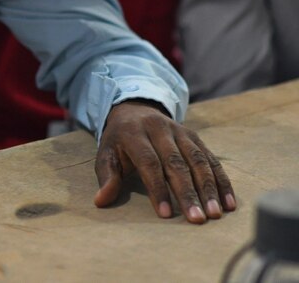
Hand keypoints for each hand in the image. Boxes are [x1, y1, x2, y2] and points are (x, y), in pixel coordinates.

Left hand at [94, 100, 235, 222]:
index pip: (149, 163)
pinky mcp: (195, 136)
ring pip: (198, 160)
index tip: (166, 214)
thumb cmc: (119, 140)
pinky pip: (211, 159)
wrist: (134, 109)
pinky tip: (228, 202)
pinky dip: (221, 181)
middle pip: (177, 163)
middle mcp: (159, 129)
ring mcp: (180, 131)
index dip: (158, 189)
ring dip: (209, 188)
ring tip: (215, 214)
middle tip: (197, 219)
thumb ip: (107, 176)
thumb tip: (101, 201)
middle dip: (188, 193)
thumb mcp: (106, 154)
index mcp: (134, 133)